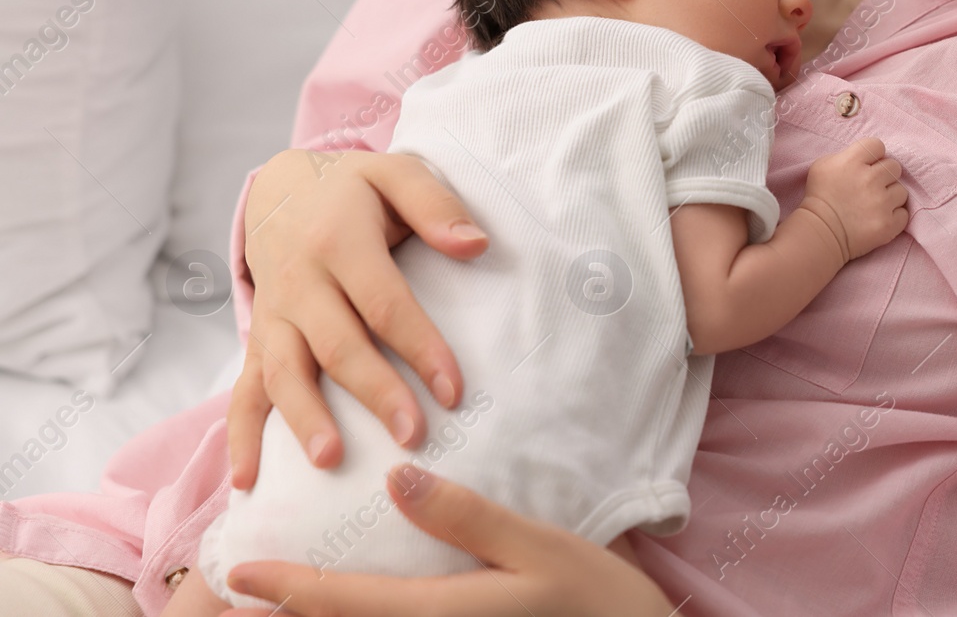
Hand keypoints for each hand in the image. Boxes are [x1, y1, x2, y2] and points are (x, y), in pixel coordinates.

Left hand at [218, 466, 678, 616]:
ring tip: (293, 602)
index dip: (282, 587)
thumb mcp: (539, 547)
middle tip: (241, 594)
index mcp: (438, 616)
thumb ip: (465, 518)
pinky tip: (363, 608)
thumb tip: (395, 476)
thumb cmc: (597, 602)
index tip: (236, 572)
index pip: (340, 603)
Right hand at [228, 148, 489, 488]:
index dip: (419, 346)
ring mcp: (273, 314)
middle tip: (412, 437)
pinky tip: (247, 479)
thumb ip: (435, 205)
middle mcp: (299, 281)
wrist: (279, 190)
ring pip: (284, 371)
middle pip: (338, 344)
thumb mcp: (394, 174)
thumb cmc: (353, 189)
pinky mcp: (258, 338)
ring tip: (330, 462)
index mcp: (338, 240)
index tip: (453, 389)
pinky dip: (241, 434)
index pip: (384, 302)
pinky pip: (243, 388)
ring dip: (305, 419)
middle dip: (375, 394)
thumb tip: (476, 245)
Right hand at [800, 135, 908, 261]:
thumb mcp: (823, 165)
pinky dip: (894, 217)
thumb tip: (868, 158)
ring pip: (901, 190)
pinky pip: (904, 214)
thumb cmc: (819, 197)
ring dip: (890, 197)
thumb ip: (847, 155)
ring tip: (875, 205)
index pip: (877, 145)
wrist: (819, 233)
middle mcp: (869, 179)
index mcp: (852, 161)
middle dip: (884, 176)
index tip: (867, 166)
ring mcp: (880, 203)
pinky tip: (879, 218)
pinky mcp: (888, 224)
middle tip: (872, 187)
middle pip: (894, 166)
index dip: (874, 155)